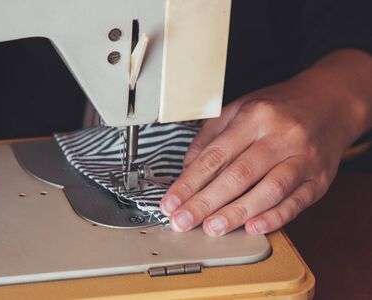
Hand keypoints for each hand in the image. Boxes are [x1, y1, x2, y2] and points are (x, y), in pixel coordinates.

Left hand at [160, 50, 371, 235]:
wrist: (329, 102)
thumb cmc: (278, 107)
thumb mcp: (239, 108)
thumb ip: (211, 137)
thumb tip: (187, 169)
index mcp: (255, 116)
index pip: (215, 155)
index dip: (190, 182)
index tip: (171, 202)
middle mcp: (280, 136)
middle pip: (238, 175)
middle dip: (206, 202)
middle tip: (183, 221)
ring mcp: (303, 158)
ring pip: (268, 190)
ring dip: (237, 213)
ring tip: (212, 229)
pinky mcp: (320, 178)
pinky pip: (297, 202)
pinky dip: (274, 217)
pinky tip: (252, 228)